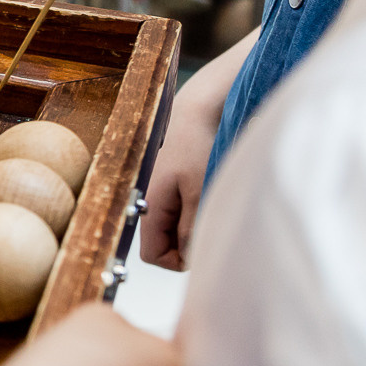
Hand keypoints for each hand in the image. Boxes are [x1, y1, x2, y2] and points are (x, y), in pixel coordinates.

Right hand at [140, 37, 241, 269]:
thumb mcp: (200, 192)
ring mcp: (164, 192)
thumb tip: (189, 258)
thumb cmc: (199, 144)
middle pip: (166, 244)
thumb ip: (191, 228)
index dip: (177, 259)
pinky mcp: (177, 183)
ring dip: (198, 224)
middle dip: (190, 242)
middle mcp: (152, 202)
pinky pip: (186, 211)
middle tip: (214, 222)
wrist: (201, 106)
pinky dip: (201, 210)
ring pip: (178, 227)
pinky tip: (214, 191)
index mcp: (150, 205)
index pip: (153, 255)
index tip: (201, 245)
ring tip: (215, 202)